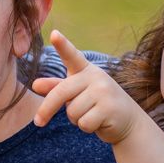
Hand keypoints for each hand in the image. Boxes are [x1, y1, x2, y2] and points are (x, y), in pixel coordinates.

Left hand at [32, 30, 141, 144]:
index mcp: (85, 70)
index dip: (63, 45)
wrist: (127, 121)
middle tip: (38, 122)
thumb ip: (56, 88)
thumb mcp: (76, 93)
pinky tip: (99, 122)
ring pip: (72, 112)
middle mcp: (96, 76)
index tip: (54, 34)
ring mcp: (104, 92)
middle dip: (46, 109)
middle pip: (61, 92)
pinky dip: (86, 128)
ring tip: (91, 115)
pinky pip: (84, 123)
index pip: (72, 55)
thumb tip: (35, 84)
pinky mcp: (109, 109)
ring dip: (76, 120)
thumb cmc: (96, 104)